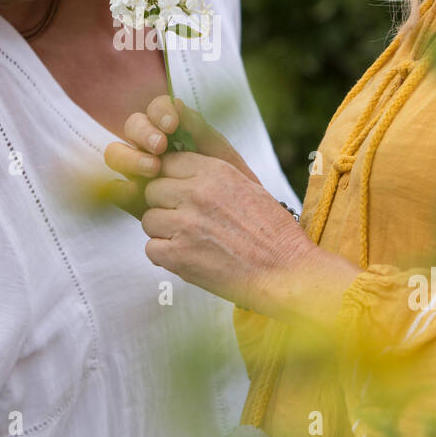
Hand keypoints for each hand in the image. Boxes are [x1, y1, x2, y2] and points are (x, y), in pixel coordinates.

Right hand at [104, 94, 259, 187]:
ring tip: (153, 169)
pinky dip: (119, 187)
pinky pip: (116, 188)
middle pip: (132, 127)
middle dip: (143, 133)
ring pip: (117, 154)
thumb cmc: (232, 185)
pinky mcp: (132, 198)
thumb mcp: (220, 156)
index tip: (172, 126)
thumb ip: (199, 130)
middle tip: (160, 146)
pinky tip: (134, 190)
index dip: (159, 112)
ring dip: (130, 157)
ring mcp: (138, 171)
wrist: (236, 224)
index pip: (156, 110)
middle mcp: (151, 146)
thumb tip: (177, 103)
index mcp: (172, 130)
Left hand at [135, 150, 361, 328]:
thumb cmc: (273, 233)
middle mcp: (197, 193)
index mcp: (216, 172)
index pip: (168, 163)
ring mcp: (185, 224)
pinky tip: (188, 258)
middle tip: (185, 221)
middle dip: (165, 205)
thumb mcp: (248, 187)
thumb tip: (181, 168)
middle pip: (153, 190)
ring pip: (149, 219)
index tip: (180, 194)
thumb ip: (214, 175)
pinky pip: (151, 249)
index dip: (171, 180)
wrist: (287, 273)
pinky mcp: (179, 255)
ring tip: (189, 242)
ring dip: (163, 232)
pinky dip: (165, 257)